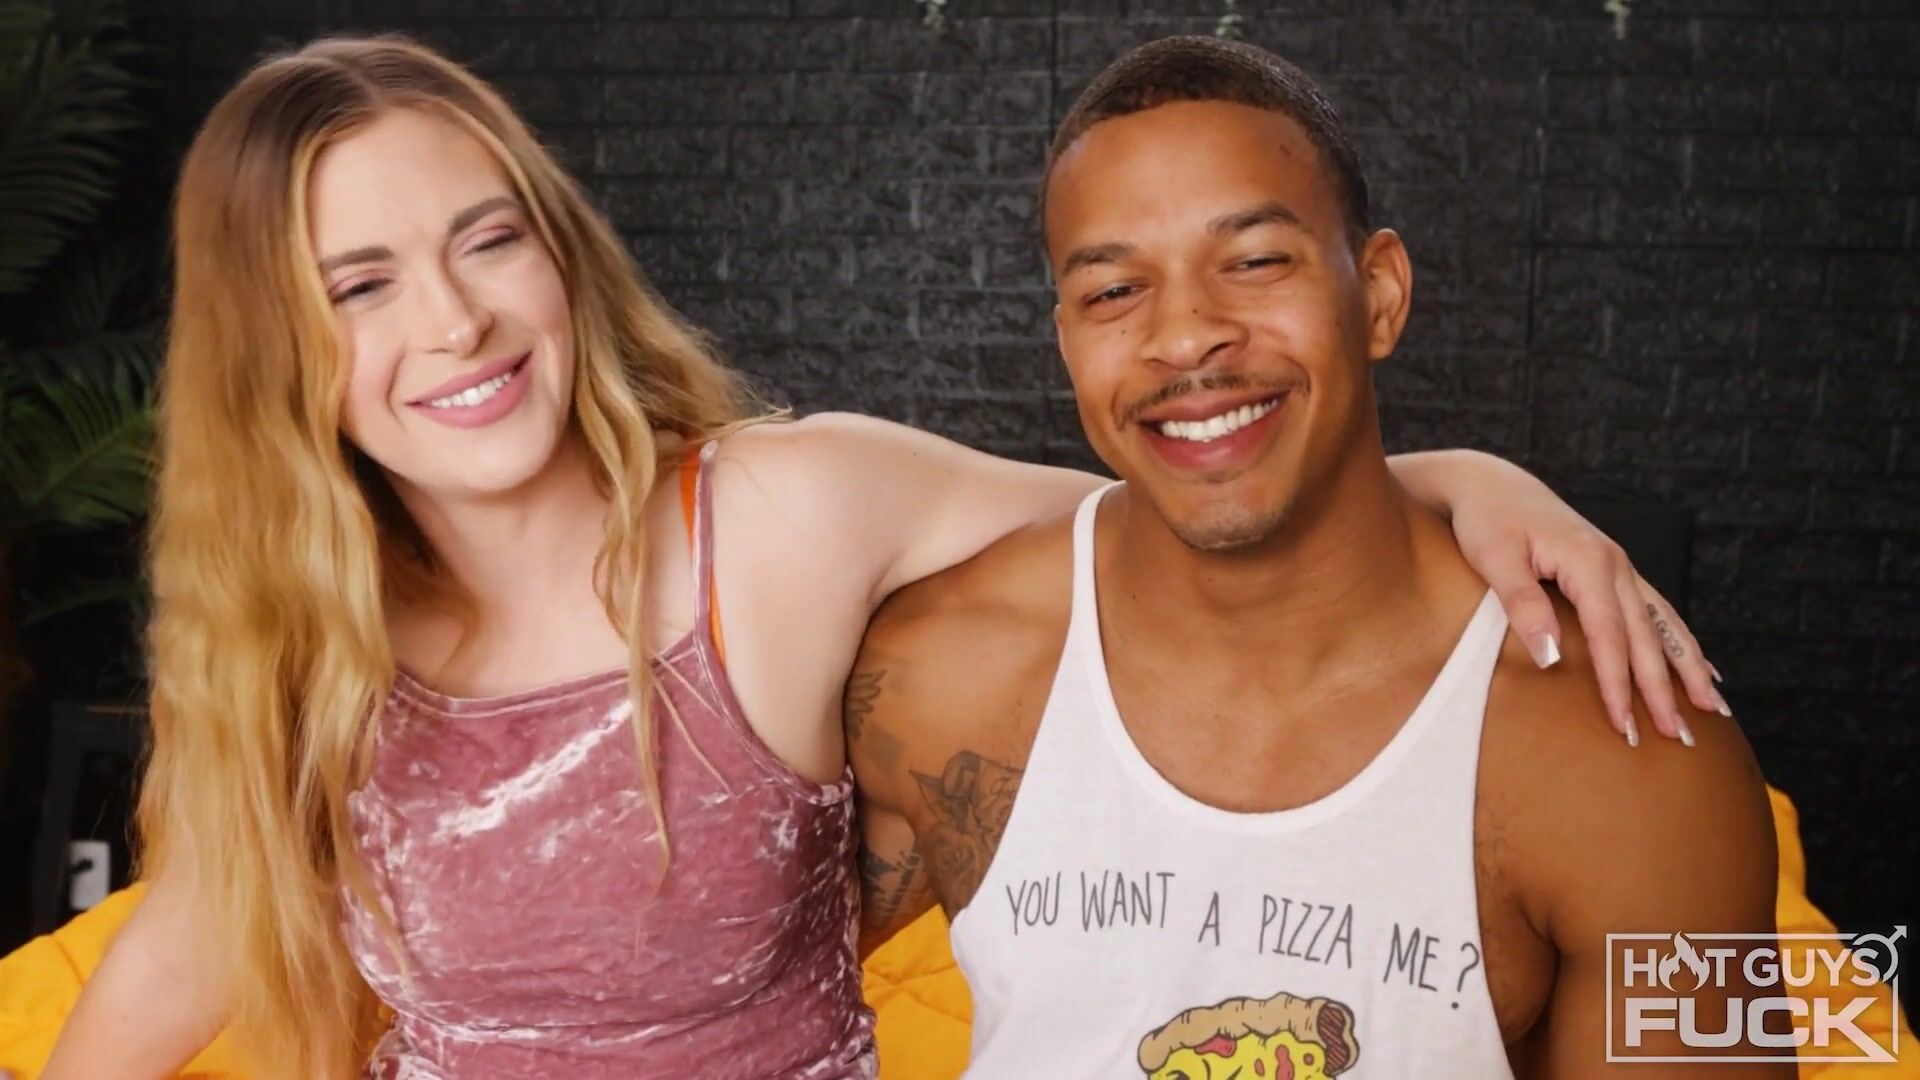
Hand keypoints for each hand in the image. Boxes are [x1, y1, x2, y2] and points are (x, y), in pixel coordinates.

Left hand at [1442, 456, 1727, 745]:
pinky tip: (1701, 668)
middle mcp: (1615, 564)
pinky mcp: (1614, 570)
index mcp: (1590, 562)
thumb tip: (1550, 657)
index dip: (1618, 684)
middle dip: (1664, 689)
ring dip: (1688, 668)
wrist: (1490, 483)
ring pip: (1664, 624)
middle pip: (1646, 637)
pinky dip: (1680, 642)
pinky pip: (1656, 612)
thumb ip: (1523, 604)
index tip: (1624, 725)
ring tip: (1714, 709)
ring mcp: (1620, 566)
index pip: (1610, 636)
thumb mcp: (1494, 558)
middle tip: (1678, 737)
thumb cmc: (1487, 520)